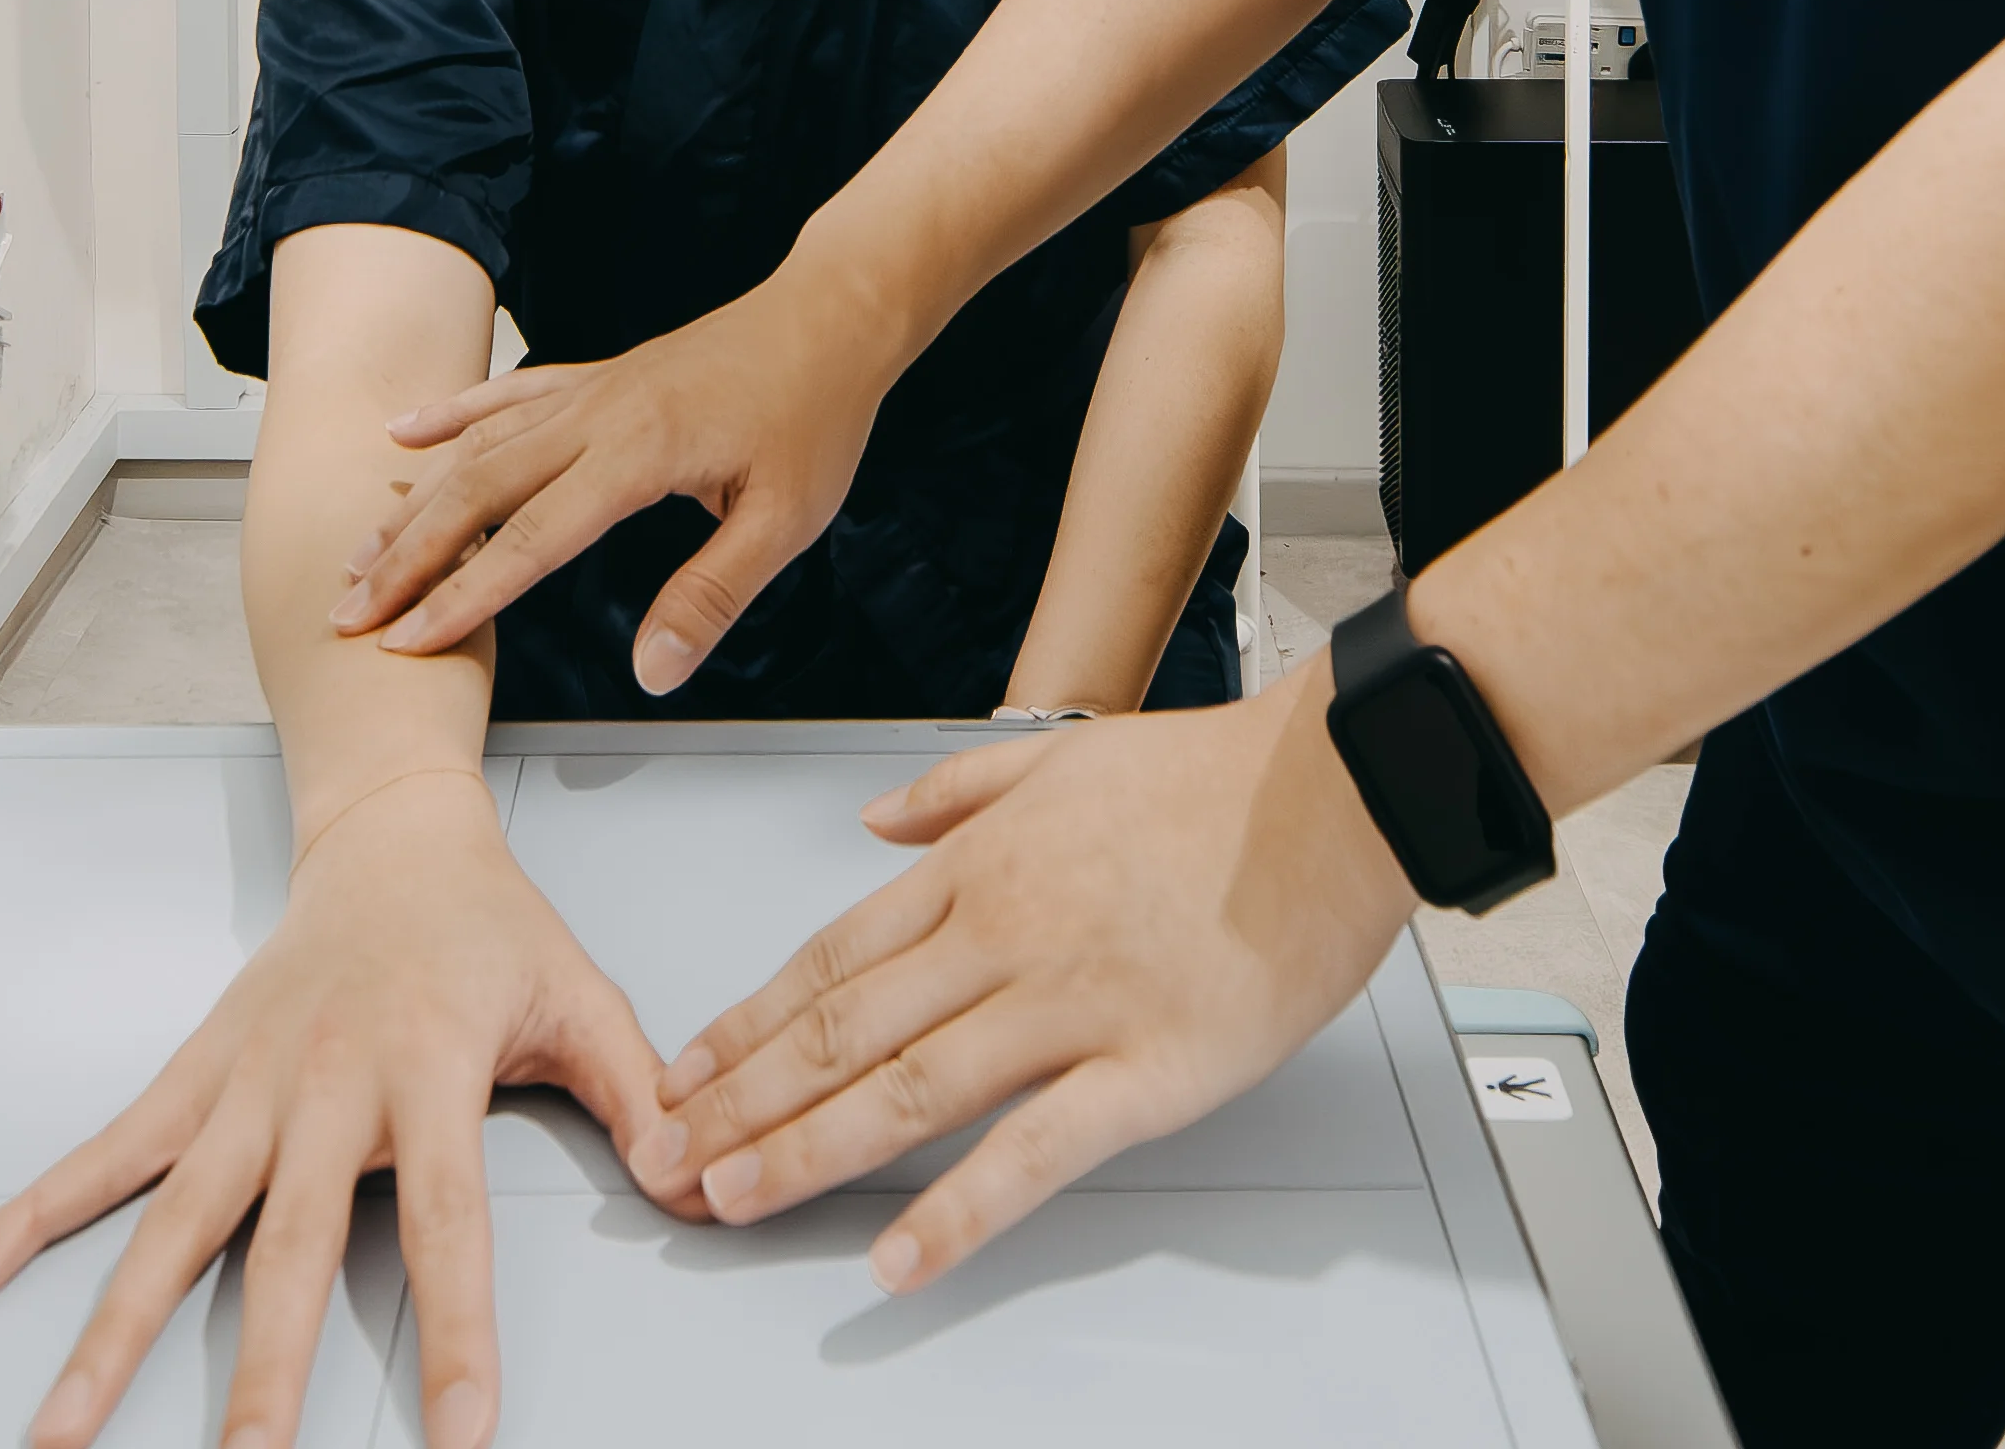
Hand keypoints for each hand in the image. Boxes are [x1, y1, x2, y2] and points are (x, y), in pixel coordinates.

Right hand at [0, 769, 689, 1448]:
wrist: (389, 832)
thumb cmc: (489, 925)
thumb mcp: (581, 995)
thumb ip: (640, 1095)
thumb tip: (698, 1187)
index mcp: (430, 1068)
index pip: (449, 1222)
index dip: (456, 1331)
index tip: (458, 1436)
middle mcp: (323, 1084)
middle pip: (291, 1247)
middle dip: (266, 1368)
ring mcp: (244, 1084)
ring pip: (173, 1223)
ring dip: (113, 1328)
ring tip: (62, 1428)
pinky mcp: (192, 1076)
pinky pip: (104, 1154)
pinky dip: (33, 1217)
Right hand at [343, 258, 895, 691]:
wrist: (832, 316)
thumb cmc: (816, 412)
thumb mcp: (785, 520)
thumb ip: (713, 596)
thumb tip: (654, 671)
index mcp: (639, 454)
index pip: (530, 539)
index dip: (463, 597)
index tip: (408, 640)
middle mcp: (599, 415)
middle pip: (478, 491)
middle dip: (408, 557)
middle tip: (349, 611)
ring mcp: (593, 390)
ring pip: (480, 445)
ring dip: (416, 501)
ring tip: (362, 552)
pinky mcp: (599, 378)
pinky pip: (509, 394)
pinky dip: (453, 415)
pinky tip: (408, 434)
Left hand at [643, 674, 1416, 1288]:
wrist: (1339, 786)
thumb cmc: (1219, 777)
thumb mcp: (1063, 752)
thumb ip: (956, 790)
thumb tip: (875, 822)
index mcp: (981, 869)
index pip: (831, 957)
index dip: (747, 1022)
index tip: (686, 1069)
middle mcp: (1004, 936)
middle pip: (844, 1029)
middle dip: (742, 1099)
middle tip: (665, 1158)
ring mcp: (1071, 1005)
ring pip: (909, 1087)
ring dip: (806, 1148)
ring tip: (734, 1197)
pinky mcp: (1148, 1069)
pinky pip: (1035, 1150)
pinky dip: (958, 1208)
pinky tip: (897, 1252)